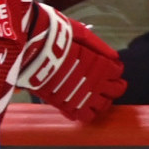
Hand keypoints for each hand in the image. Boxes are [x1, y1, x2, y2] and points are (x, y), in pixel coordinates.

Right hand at [13, 4, 125, 122]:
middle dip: (114, 87)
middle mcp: (96, 81)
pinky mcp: (68, 105)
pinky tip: (83, 107)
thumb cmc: (53, 35)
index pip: (117, 72)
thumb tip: (114, 57)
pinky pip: (85, 116)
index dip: (114, 71)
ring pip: (103, 105)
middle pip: (116, 90)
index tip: (109, 70)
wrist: (31, 47)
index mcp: (100, 63)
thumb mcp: (78, 32)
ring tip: (96, 97)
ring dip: (103, 101)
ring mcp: (83, 95)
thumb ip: (97, 45)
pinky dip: (87, 113)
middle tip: (107, 85)